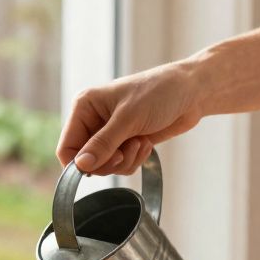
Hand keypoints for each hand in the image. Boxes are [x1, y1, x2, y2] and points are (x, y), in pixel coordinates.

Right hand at [56, 62, 204, 175]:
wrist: (192, 92)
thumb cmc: (159, 93)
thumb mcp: (128, 119)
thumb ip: (103, 144)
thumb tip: (80, 166)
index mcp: (85, 107)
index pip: (67, 147)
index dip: (79, 163)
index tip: (100, 167)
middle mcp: (93, 120)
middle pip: (86, 161)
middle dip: (109, 161)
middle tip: (126, 151)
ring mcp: (110, 132)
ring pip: (105, 166)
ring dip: (125, 160)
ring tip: (140, 142)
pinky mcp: (126, 142)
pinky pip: (122, 164)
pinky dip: (135, 159)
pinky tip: (146, 143)